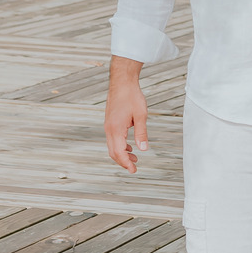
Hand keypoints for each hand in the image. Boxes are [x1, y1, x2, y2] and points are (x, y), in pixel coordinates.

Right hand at [104, 57, 147, 172]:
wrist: (122, 82)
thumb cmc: (132, 96)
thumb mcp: (141, 115)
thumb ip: (141, 133)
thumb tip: (143, 149)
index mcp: (116, 129)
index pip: (119, 152)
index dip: (126, 163)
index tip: (134, 170)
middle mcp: (109, 129)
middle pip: (113, 152)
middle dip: (123, 161)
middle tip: (134, 168)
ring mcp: (108, 126)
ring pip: (112, 146)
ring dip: (122, 154)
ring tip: (134, 157)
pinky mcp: (110, 122)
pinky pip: (112, 139)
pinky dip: (120, 146)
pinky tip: (130, 146)